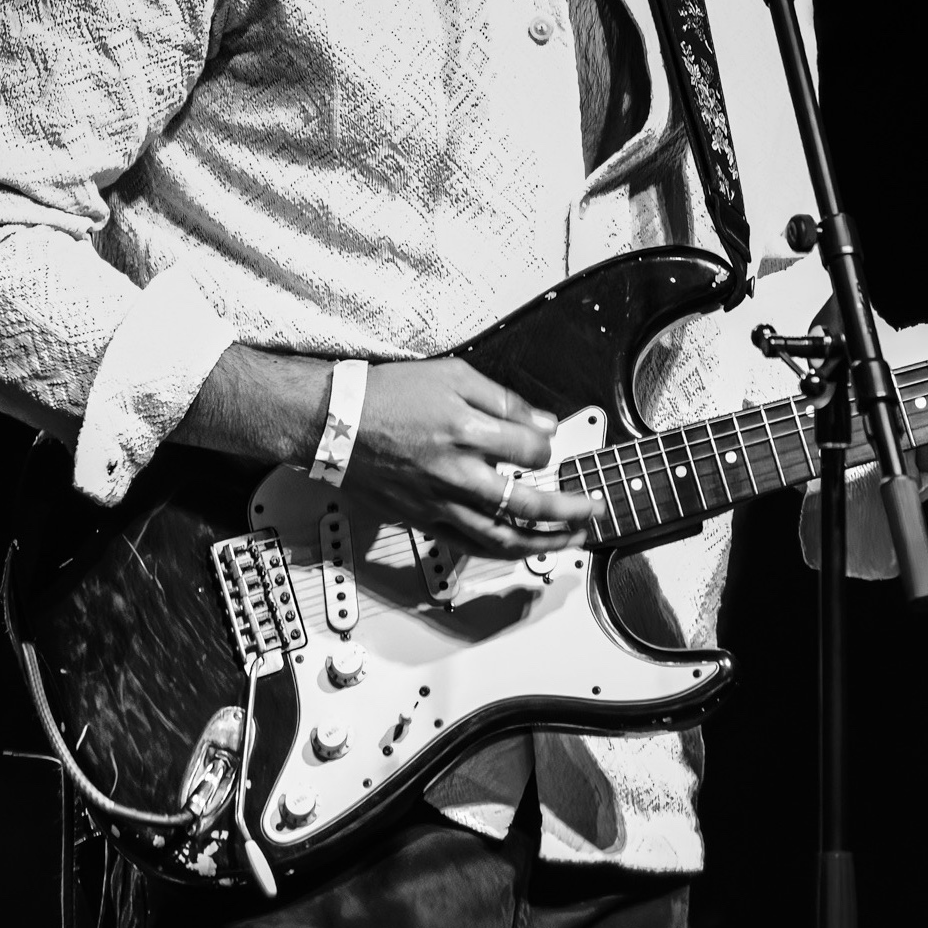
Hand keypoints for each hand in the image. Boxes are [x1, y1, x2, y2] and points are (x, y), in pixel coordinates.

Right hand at [347, 358, 598, 557]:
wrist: (334, 422)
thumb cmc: (388, 395)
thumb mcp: (452, 376)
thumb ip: (503, 400)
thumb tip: (542, 423)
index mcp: (466, 431)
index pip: (530, 452)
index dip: (548, 447)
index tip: (550, 443)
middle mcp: (455, 473)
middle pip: (526, 504)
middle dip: (569, 510)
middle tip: (594, 509)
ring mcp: (439, 502)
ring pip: (500, 536)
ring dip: (543, 542)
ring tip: (570, 539)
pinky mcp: (422, 520)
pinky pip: (469, 545)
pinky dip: (501, 551)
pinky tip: (520, 549)